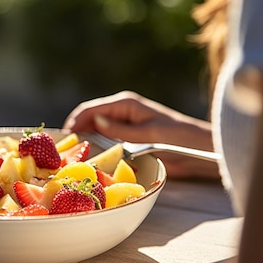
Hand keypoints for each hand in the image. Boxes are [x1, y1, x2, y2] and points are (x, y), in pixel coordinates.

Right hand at [63, 91, 217, 178]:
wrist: (199, 148)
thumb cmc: (178, 137)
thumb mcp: (149, 134)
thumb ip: (121, 129)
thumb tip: (95, 123)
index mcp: (125, 103)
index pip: (91, 110)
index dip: (75, 122)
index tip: (64, 137)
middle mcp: (122, 111)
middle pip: (90, 119)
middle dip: (76, 131)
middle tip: (63, 149)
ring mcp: (124, 124)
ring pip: (95, 130)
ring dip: (84, 140)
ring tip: (72, 155)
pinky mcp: (128, 137)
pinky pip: (106, 140)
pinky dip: (96, 147)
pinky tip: (89, 158)